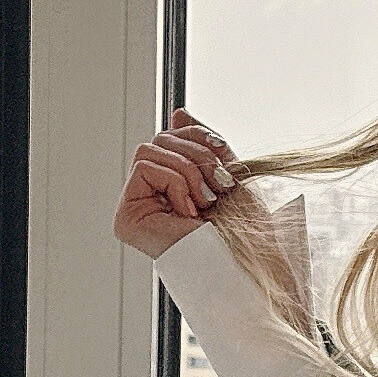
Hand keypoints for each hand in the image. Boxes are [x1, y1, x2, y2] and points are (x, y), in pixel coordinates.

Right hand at [115, 110, 316, 326]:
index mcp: (175, 186)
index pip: (173, 137)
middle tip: (220, 186)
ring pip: (151, 148)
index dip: (200, 137)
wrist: (250, 264)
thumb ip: (200, 143)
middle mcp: (152, 197)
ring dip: (189, 170)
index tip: (225, 159)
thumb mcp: (226, 171)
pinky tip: (189, 212)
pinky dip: (176, 182)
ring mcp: (138, 208)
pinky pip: (146, 167)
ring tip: (206, 202)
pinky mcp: (128, 218)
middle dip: (198, 155)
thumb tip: (178, 112)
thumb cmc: (246, 229)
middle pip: (161, 138)